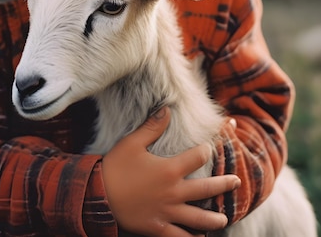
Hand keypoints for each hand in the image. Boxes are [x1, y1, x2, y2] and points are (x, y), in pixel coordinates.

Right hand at [101, 107, 240, 236]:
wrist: (98, 196)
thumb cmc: (115, 167)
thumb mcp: (132, 142)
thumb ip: (152, 127)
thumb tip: (168, 109)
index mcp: (169, 169)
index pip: (197, 157)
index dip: (207, 150)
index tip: (212, 147)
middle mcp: (173, 192)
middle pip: (206, 189)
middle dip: (223, 185)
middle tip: (236, 182)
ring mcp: (167, 213)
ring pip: (198, 219)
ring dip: (213, 219)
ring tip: (224, 220)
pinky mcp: (158, 228)